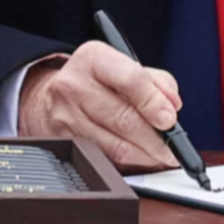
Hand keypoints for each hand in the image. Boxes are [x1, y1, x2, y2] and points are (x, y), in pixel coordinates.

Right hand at [17, 41, 181, 168]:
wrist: (49, 95)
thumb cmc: (97, 81)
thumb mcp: (125, 67)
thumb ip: (157, 83)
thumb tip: (172, 107)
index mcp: (95, 59)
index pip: (131, 80)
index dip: (154, 103)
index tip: (170, 120)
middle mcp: (75, 85)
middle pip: (124, 119)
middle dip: (156, 140)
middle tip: (174, 150)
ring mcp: (66, 115)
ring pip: (116, 146)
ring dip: (146, 157)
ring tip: (162, 158)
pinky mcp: (65, 141)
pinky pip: (105, 158)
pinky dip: (130, 164)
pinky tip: (142, 161)